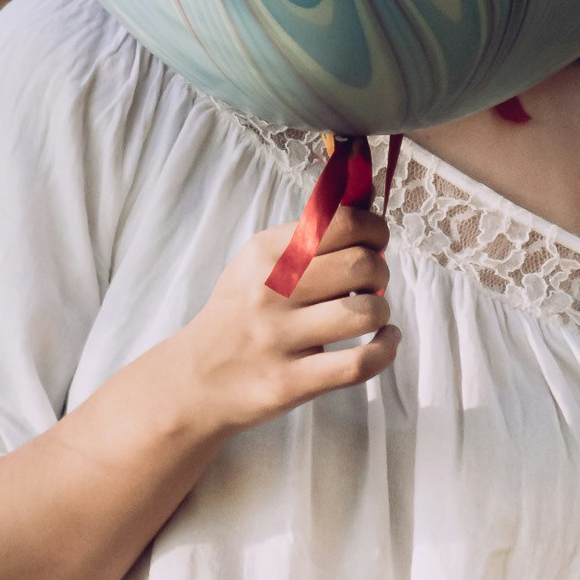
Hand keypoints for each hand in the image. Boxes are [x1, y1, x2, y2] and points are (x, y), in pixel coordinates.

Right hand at [177, 203, 399, 441]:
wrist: (194, 379)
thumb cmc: (239, 314)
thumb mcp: (257, 263)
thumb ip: (309, 234)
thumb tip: (367, 197)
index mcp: (265, 253)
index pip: (342, 223)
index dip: (375, 229)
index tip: (376, 242)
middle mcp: (270, 291)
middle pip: (361, 265)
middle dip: (380, 271)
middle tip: (371, 283)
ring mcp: (278, 338)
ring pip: (365, 313)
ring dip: (381, 311)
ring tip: (371, 314)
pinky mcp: (289, 382)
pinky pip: (358, 364)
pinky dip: (385, 350)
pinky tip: (384, 341)